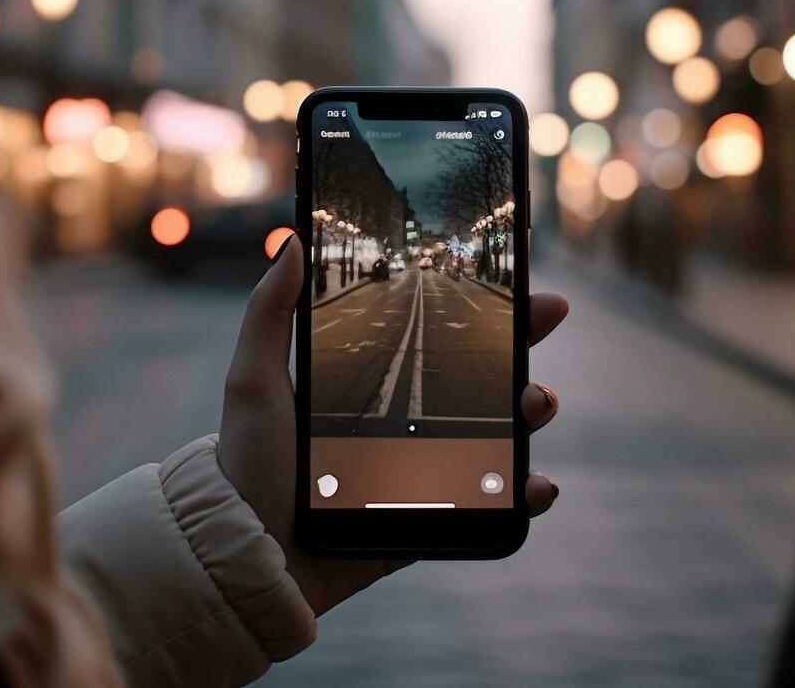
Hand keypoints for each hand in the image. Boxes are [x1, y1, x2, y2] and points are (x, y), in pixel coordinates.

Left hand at [217, 237, 567, 616]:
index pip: (442, 337)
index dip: (484, 310)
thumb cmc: (248, 465)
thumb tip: (290, 240)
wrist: (252, 554)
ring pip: (501, 434)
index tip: (520, 281)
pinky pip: (494, 505)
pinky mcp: (436, 518)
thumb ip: (269, 312)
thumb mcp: (256, 381)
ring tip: (536, 404)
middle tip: (546, 317)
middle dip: (526, 345)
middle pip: (485, 377)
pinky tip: (537, 484)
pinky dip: (527, 494)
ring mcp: (430, 469)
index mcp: (376, 382)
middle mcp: (411, 421)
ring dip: (532, 411)